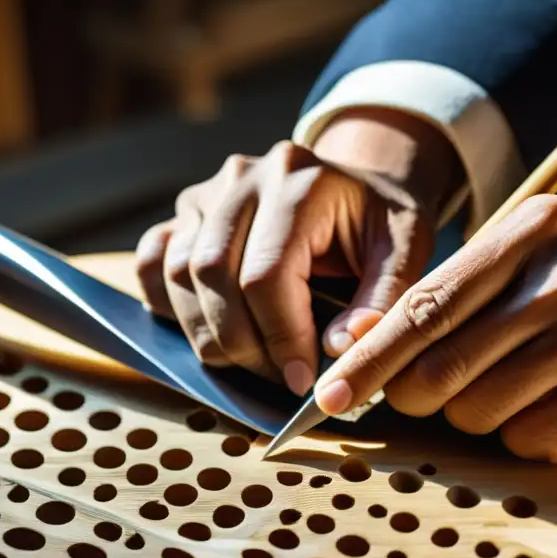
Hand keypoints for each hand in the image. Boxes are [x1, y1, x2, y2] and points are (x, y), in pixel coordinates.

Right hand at [135, 108, 462, 395]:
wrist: (356, 184)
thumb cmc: (379, 222)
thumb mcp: (405, 251)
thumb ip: (381, 301)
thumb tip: (339, 351)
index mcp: (298, 180)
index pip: (266, 273)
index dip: (280, 338)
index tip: (301, 380)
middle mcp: (243, 177)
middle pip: (211, 273)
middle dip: (239, 342)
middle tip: (273, 377)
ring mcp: (205, 194)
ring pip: (176, 273)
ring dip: (204, 332)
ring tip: (248, 359)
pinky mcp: (183, 214)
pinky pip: (151, 262)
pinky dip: (166, 305)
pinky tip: (205, 329)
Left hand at [314, 192, 556, 461]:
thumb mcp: (531, 245)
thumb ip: (450, 287)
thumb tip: (357, 333)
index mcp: (530, 234)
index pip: (425, 307)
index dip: (368, 358)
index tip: (329, 394)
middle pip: (442, 370)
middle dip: (414, 394)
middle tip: (425, 389)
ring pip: (481, 413)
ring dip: (475, 413)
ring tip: (515, 381)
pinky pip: (534, 442)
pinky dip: (526, 434)